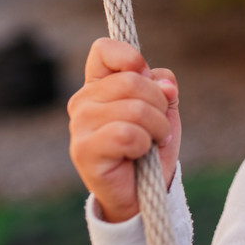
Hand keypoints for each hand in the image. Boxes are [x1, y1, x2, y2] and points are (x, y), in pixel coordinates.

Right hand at [68, 38, 180, 222]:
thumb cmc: (151, 149)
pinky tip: (140, 155)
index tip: (147, 77)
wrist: (143, 195)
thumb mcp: (164, 110)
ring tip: (154, 142)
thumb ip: (163, 87)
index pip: (104, 49)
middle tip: (160, 126)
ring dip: (157, 128)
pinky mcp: (83, 150)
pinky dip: (145, 144)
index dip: (131, 58)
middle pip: (132, 79)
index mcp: (99, 85)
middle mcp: (83, 101)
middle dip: (159, 104)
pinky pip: (128, 134)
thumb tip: (163, 82)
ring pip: (134, 108)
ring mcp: (79, 125)